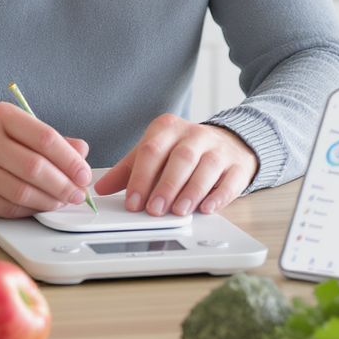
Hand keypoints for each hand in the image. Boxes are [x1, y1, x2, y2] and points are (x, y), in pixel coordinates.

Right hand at [0, 102, 92, 217]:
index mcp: (1, 115)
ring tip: (63, 201)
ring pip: (23, 192)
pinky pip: (9, 208)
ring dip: (50, 201)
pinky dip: (31, 210)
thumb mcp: (19, 128)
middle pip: (35, 167)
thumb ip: (51, 139)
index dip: (70, 160)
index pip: (45, 138)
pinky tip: (41, 206)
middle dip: (64, 185)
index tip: (84, 173)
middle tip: (78, 193)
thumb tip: (81, 153)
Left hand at [93, 115, 258, 216]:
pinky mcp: (237, 165)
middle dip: (166, 186)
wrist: (227, 142)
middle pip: (179, 158)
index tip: (133, 202)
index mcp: (168, 128)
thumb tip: (101, 189)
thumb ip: (128, 170)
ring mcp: (218, 149)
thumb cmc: (183, 150)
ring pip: (205, 168)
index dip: (140, 178)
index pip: (151, 150)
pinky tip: (207, 207)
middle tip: (155, 209)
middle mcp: (194, 135)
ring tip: (179, 211)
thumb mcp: (154, 152)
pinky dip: (219, 195)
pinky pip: (230, 180)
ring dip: (191, 191)